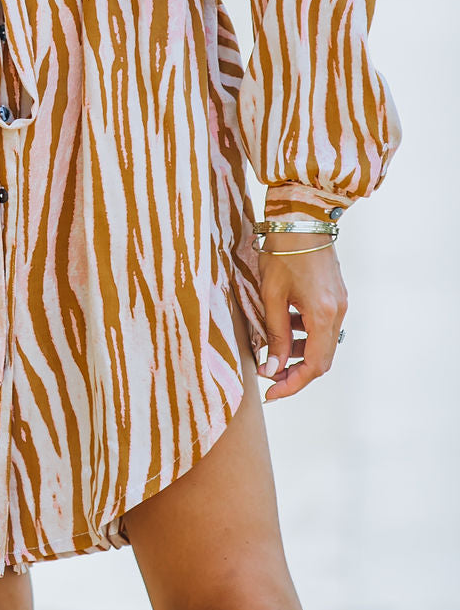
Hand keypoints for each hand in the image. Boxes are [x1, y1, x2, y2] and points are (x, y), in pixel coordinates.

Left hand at [256, 235, 347, 402]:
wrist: (301, 217)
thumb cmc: (282, 252)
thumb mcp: (271, 295)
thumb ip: (274, 334)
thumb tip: (272, 368)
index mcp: (323, 315)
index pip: (313, 366)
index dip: (292, 384)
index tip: (270, 392)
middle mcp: (338, 312)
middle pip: (321, 358)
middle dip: (295, 371)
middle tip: (269, 376)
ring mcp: (340, 303)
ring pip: (322, 342)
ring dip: (298, 351)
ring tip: (271, 348)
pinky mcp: (336, 294)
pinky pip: (323, 324)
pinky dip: (304, 332)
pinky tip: (283, 325)